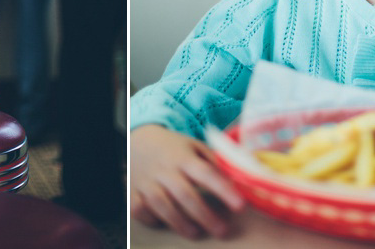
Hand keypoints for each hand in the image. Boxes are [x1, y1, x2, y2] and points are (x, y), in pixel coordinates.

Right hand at [130, 124, 244, 238]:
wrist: (138, 140)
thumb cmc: (173, 148)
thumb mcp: (194, 146)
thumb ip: (214, 162)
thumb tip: (237, 181)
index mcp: (183, 156)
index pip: (205, 173)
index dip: (223, 190)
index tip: (240, 206)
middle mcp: (165, 169)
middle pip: (184, 193)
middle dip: (205, 215)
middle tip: (222, 230)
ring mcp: (147, 181)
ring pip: (162, 204)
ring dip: (180, 222)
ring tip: (196, 233)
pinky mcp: (133, 192)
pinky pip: (140, 209)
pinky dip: (151, 219)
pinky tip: (165, 223)